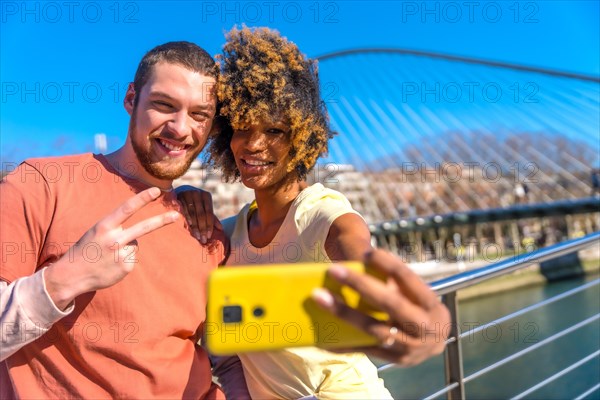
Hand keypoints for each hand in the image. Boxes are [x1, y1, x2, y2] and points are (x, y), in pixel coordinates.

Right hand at [45, 187, 179, 309]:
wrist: (71, 275)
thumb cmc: (86, 249)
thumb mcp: (96, 232)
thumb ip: (116, 229)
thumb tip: (139, 236)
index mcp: (104, 226)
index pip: (127, 208)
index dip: (142, 198)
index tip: (156, 191)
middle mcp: (114, 239)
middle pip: (143, 228)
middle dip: (162, 220)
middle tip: (176, 216)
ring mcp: (121, 254)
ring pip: (134, 244)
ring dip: (125, 248)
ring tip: (108, 255)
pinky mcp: (126, 267)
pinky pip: (132, 258)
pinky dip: (124, 260)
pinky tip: (110, 264)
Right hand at [176, 185, 217, 243]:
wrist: (180, 191)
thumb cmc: (194, 203)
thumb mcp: (203, 208)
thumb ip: (212, 217)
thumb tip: (221, 229)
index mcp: (206, 196)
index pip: (209, 213)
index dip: (209, 225)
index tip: (209, 236)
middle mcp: (198, 193)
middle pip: (201, 214)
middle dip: (203, 228)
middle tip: (203, 239)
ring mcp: (188, 194)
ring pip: (193, 213)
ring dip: (195, 226)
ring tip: (197, 237)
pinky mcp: (179, 197)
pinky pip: (183, 210)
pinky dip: (186, 218)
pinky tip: (188, 227)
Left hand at [312, 249, 449, 365]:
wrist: (433, 342)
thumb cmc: (416, 307)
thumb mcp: (413, 292)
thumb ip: (392, 276)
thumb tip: (359, 256)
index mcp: (432, 305)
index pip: (409, 279)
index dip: (388, 264)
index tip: (367, 253)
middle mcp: (425, 328)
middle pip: (391, 303)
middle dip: (361, 285)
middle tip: (334, 270)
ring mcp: (410, 348)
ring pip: (374, 329)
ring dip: (345, 313)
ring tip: (319, 297)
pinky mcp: (394, 360)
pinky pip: (363, 349)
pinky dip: (342, 341)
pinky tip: (321, 334)